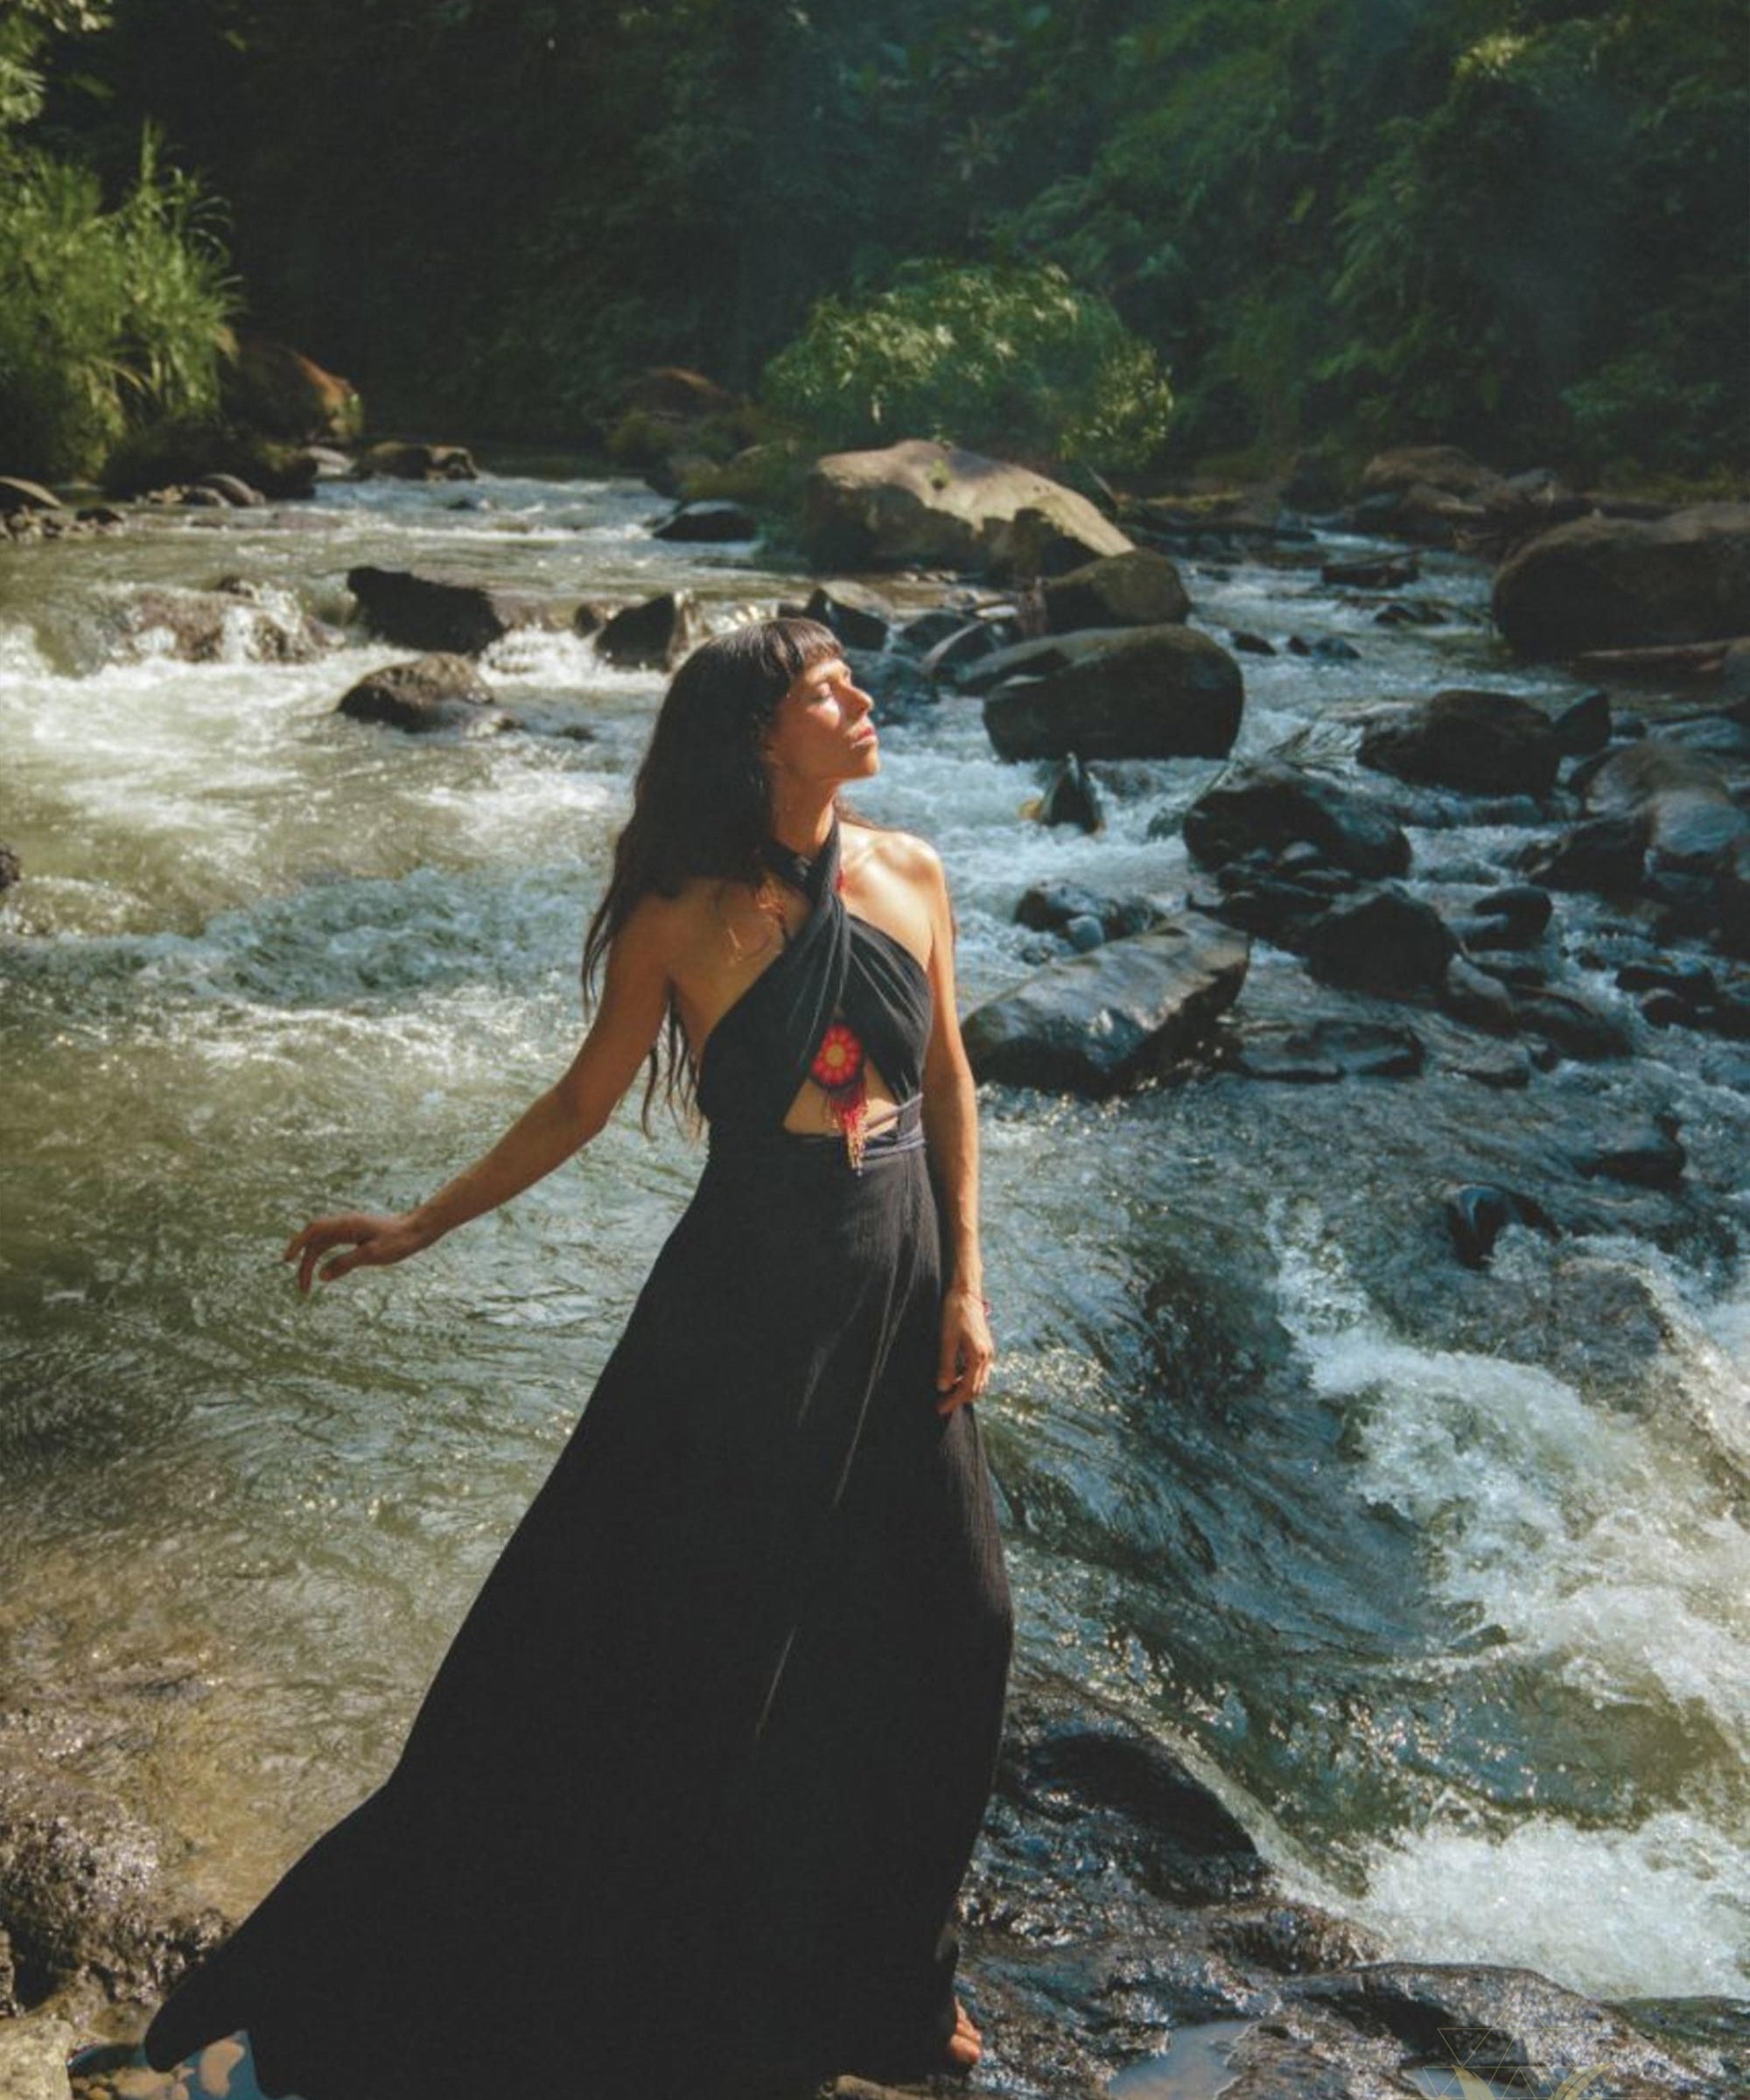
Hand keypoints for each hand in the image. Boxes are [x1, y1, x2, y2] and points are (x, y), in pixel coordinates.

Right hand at [283, 1212, 429, 1294]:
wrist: (417, 1230)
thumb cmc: (398, 1241)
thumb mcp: (372, 1255)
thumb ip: (345, 1264)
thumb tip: (321, 1276)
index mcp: (346, 1224)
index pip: (313, 1231)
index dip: (297, 1244)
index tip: (287, 1261)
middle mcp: (344, 1224)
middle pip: (314, 1240)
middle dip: (304, 1262)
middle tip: (303, 1289)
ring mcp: (348, 1228)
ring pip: (321, 1244)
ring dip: (312, 1262)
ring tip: (308, 1286)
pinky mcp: (354, 1235)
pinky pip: (331, 1245)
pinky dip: (322, 1257)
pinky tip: (322, 1272)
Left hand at [935, 1286, 992, 1416]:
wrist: (966, 1293)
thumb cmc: (954, 1314)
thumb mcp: (947, 1340)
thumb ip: (946, 1365)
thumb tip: (943, 1388)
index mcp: (978, 1356)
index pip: (967, 1388)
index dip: (953, 1401)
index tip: (940, 1408)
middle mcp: (987, 1356)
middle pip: (976, 1388)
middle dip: (960, 1399)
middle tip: (942, 1405)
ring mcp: (988, 1352)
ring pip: (980, 1381)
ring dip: (965, 1390)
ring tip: (948, 1394)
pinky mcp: (985, 1347)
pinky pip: (980, 1371)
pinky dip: (969, 1379)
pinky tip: (956, 1378)